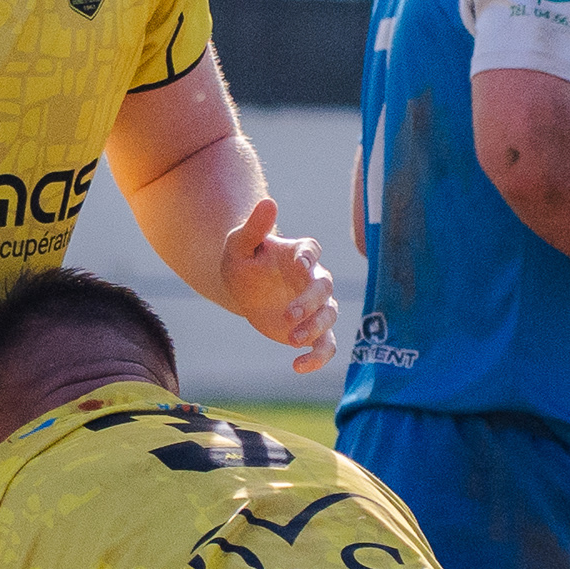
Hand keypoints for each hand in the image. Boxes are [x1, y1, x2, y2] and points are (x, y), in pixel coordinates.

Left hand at [217, 195, 338, 373]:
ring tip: (291, 341)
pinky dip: (318, 357)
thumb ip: (253, 227)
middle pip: (325, 288)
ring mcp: (316, 306)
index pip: (311, 252)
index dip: (309, 259)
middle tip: (288, 317)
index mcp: (298, 254)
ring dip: (314, 329)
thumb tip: (269, 201)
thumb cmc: (244, 260)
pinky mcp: (313, 330)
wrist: (245, 288)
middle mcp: (313, 278)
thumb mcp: (239, 244)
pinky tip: (297, 367)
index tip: (302, 266)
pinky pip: (326, 345)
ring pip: (330, 316)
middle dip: (311, 303)